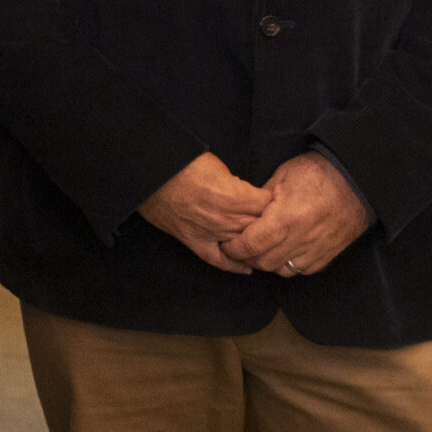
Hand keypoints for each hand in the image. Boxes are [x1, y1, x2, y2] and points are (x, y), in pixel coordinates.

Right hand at [138, 152, 271, 273]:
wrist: (149, 173)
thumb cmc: (182, 163)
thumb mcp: (219, 166)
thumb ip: (239, 185)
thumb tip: (251, 195)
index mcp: (236, 197)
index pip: (270, 208)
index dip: (278, 205)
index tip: (282, 204)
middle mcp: (227, 219)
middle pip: (261, 229)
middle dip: (271, 227)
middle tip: (278, 226)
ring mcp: (210, 233)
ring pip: (243, 246)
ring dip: (256, 246)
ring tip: (268, 246)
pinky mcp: (194, 241)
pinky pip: (218, 260)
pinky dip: (233, 266)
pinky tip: (246, 267)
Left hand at [220, 153, 371, 276]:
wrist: (356, 180)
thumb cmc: (318, 173)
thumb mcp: (282, 177)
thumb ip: (259, 200)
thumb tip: (241, 214)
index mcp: (286, 218)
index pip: (250, 245)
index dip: (233, 248)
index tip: (226, 244)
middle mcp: (302, 238)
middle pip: (264, 262)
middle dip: (247, 257)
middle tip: (239, 248)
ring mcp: (317, 249)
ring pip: (282, 270)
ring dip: (267, 263)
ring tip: (260, 250)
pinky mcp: (328, 255)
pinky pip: (302, 270)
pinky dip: (288, 264)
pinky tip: (282, 251)